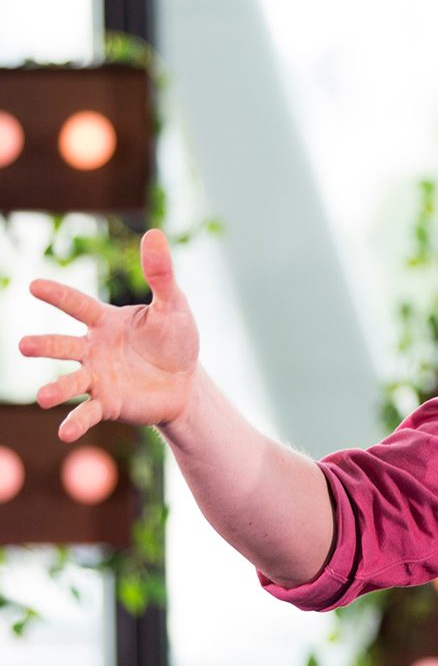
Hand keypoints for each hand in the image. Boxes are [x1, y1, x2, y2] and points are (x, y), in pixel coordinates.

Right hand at [19, 229, 199, 441]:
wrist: (185, 382)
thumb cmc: (175, 340)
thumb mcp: (174, 306)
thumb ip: (161, 274)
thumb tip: (154, 233)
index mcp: (106, 322)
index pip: (78, 305)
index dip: (58, 296)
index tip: (35, 286)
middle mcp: (94, 349)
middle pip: (63, 345)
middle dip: (44, 345)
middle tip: (23, 346)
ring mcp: (98, 378)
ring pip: (70, 381)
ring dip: (55, 388)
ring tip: (42, 397)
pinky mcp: (107, 403)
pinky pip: (87, 413)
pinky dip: (75, 422)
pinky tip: (63, 433)